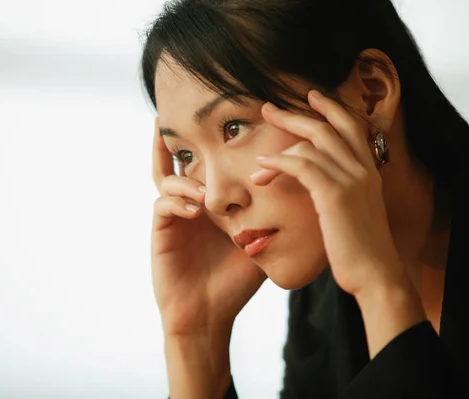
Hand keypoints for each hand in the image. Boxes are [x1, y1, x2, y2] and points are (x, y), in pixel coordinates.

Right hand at [151, 118, 265, 336]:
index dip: (208, 147)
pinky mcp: (161, 232)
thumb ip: (272, 220)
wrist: (209, 315)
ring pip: (167, 180)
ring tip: (206, 191)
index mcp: (208, 207)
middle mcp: (188, 206)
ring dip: (187, 180)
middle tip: (175, 119)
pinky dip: (178, 201)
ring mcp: (173, 218)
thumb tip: (307, 198)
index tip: (224, 125)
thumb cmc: (234, 283)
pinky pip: (163, 205)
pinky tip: (196, 207)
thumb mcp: (258, 245)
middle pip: (175, 165)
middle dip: (172, 143)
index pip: (205, 169)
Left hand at [250, 90, 408, 295]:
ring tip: (256, 158)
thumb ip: (341, 192)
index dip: (330, 107)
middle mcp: (364, 168)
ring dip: (279, 145)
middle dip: (294, 114)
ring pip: (312, 142)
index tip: (310, 96)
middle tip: (267, 108)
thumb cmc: (359, 249)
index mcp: (370, 170)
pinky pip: (302, 166)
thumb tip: (318, 185)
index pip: (351, 125)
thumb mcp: (354, 213)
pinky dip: (278, 163)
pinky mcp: (335, 195)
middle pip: (327, 126)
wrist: (375, 275)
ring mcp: (351, 179)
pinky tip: (262, 169)